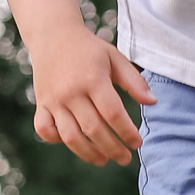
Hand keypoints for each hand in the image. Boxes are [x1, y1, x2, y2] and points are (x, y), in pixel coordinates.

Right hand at [32, 27, 154, 166]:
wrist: (53, 34)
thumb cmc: (89, 49)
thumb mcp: (115, 58)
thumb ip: (134, 81)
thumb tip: (153, 102)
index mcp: (93, 79)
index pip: (113, 114)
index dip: (127, 132)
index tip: (137, 143)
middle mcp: (71, 92)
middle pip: (93, 129)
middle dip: (112, 148)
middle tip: (125, 158)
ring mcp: (54, 99)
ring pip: (70, 136)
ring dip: (88, 153)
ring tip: (104, 160)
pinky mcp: (41, 103)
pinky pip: (44, 129)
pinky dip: (56, 140)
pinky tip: (73, 142)